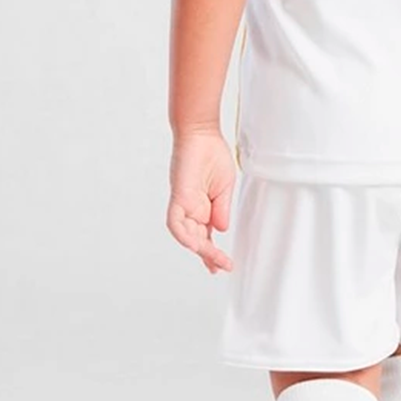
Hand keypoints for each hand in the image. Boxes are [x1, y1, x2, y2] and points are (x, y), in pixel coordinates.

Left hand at [165, 128, 236, 272]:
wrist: (202, 133)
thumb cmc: (212, 154)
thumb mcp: (224, 187)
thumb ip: (222, 210)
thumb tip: (221, 230)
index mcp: (202, 206)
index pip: (205, 235)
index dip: (213, 251)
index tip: (223, 264)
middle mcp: (191, 208)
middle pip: (196, 239)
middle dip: (208, 255)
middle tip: (220, 267)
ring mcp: (183, 203)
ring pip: (185, 235)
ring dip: (198, 248)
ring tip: (213, 259)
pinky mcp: (178, 196)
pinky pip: (176, 222)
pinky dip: (184, 234)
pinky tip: (195, 244)